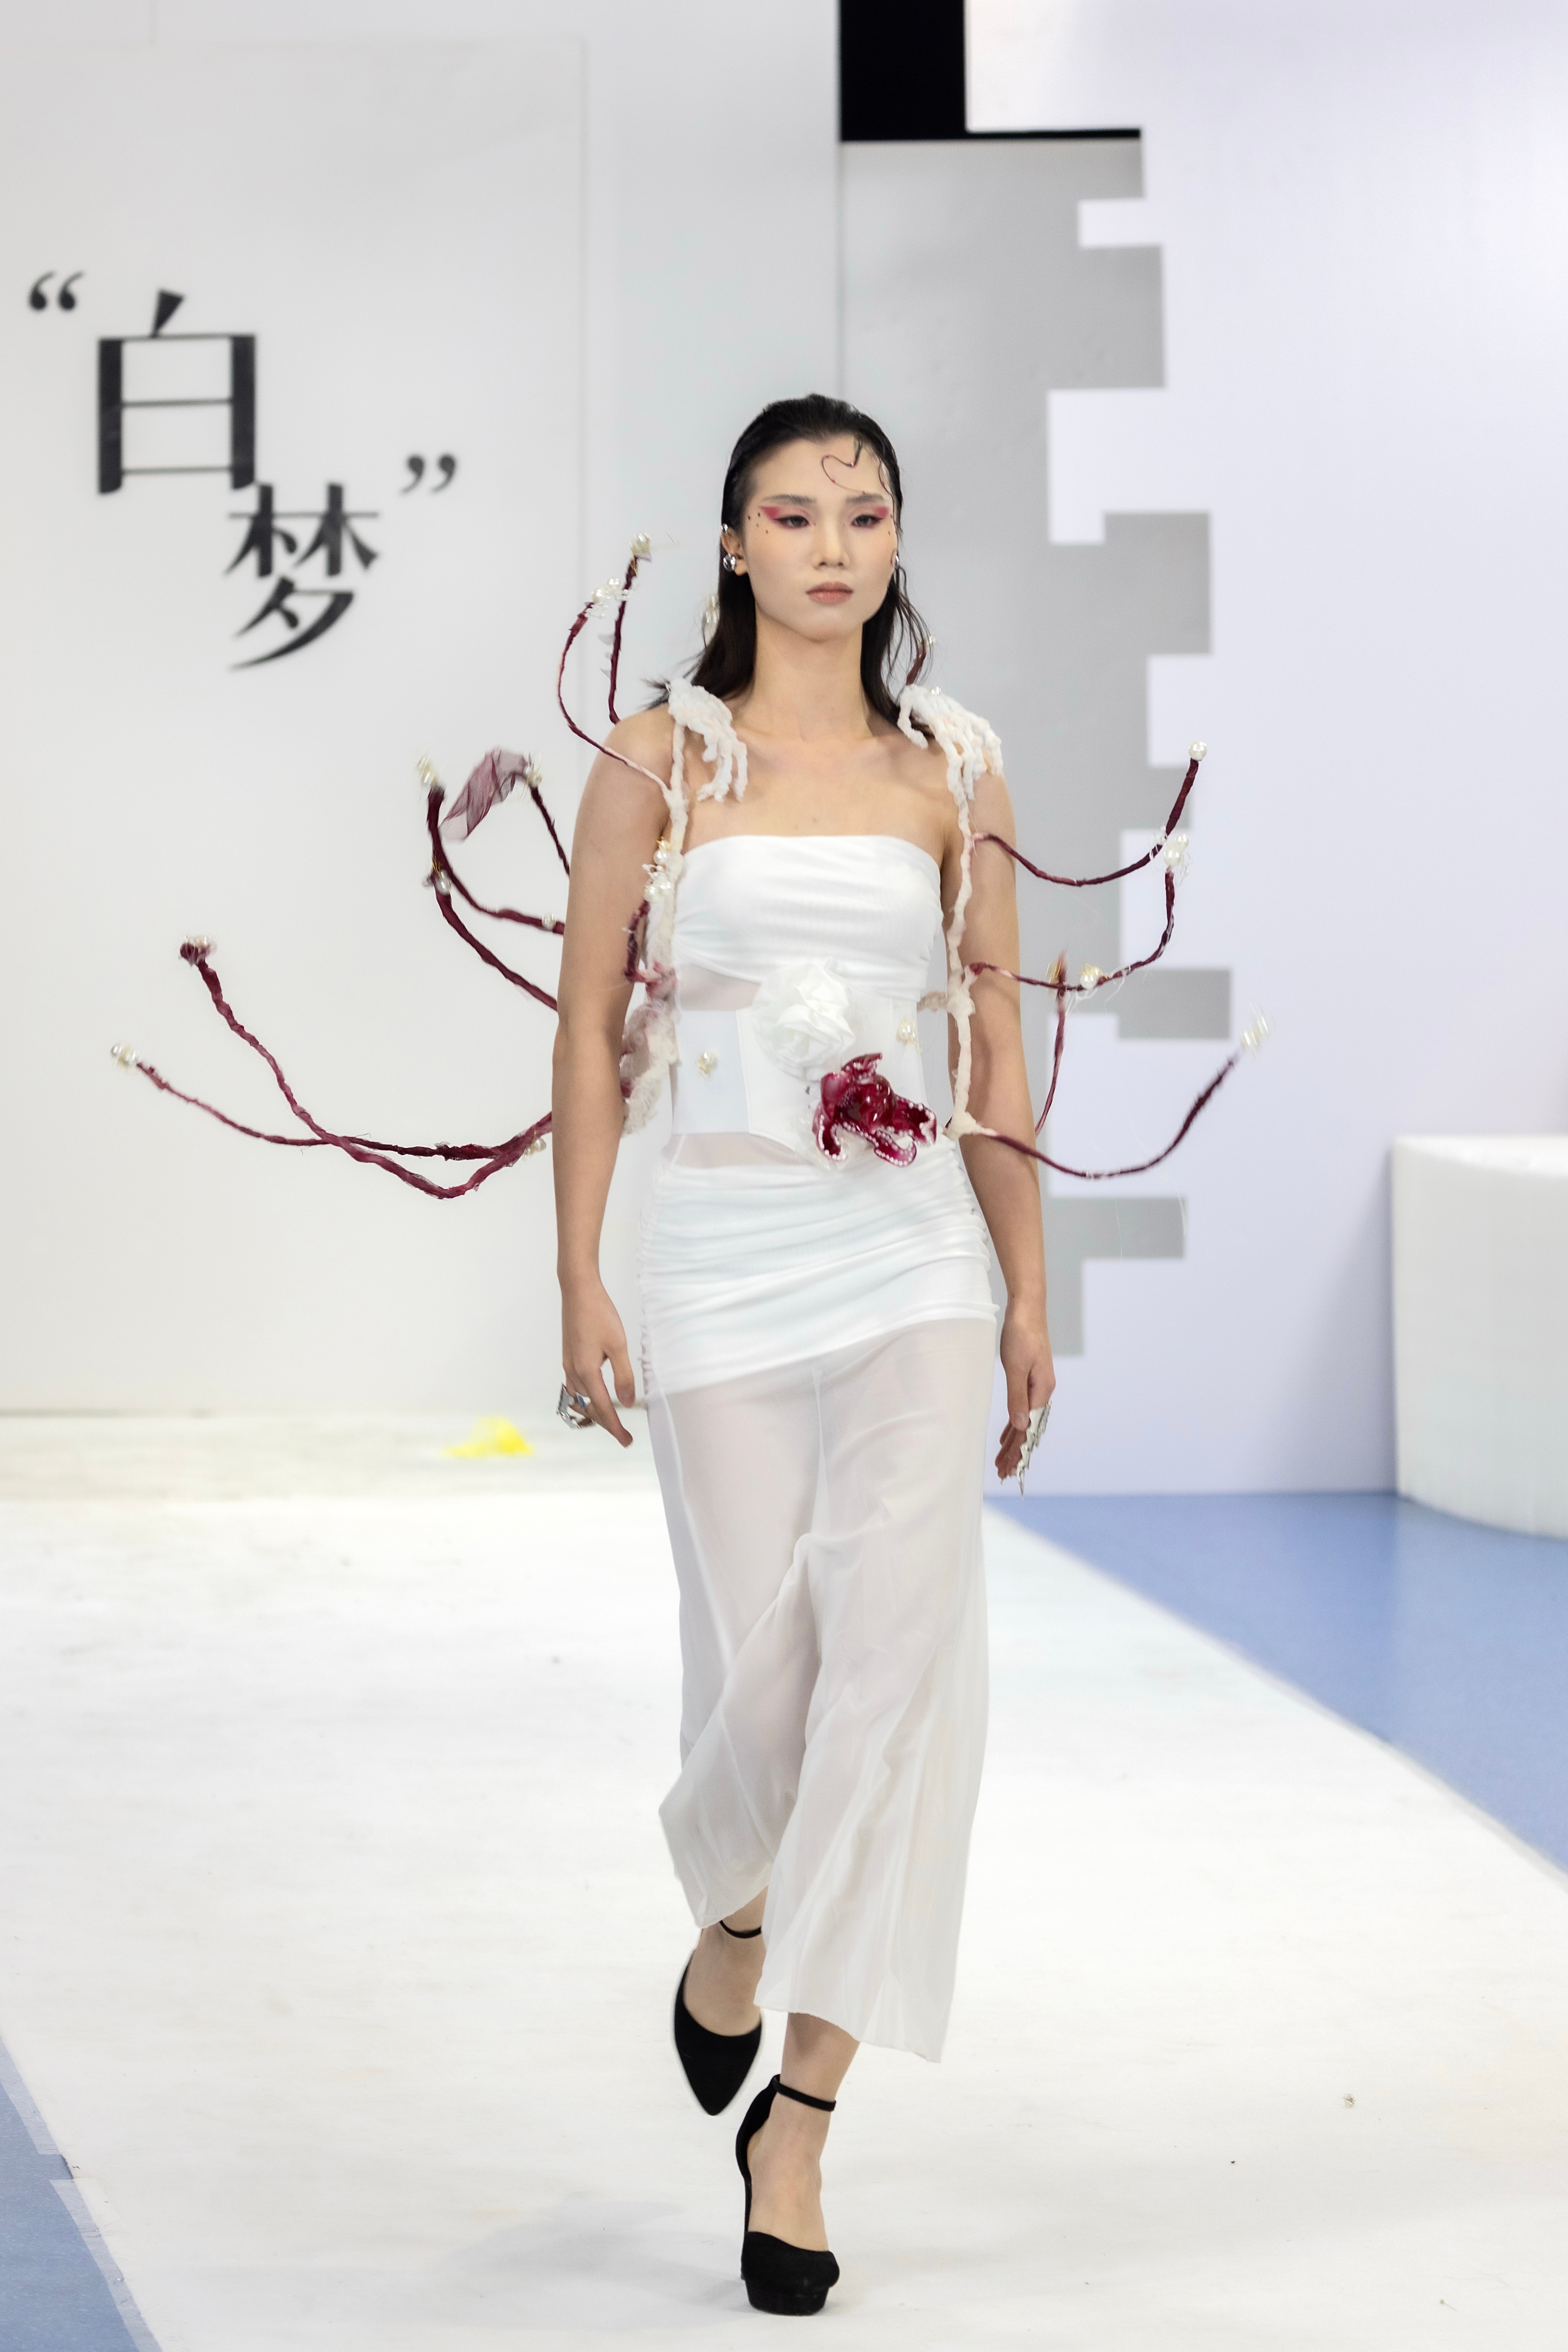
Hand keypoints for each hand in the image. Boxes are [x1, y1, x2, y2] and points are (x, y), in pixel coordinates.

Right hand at [561, 1277, 636, 1446]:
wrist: (578, 1290)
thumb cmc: (599, 1314)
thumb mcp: (618, 1345)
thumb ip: (623, 1376)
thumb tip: (626, 1403)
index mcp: (586, 1371)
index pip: (602, 1408)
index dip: (615, 1428)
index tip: (627, 1441)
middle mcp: (573, 1371)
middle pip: (589, 1407)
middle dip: (606, 1423)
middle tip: (624, 1435)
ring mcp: (568, 1364)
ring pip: (581, 1397)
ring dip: (596, 1410)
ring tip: (613, 1418)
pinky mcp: (569, 1356)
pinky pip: (576, 1385)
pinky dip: (588, 1396)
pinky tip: (597, 1393)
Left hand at [994, 1299, 1054, 1481]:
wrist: (1028, 1309)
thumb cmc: (1021, 1334)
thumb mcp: (1016, 1367)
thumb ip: (1017, 1397)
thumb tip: (1019, 1426)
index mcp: (1041, 1391)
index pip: (1028, 1430)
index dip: (1018, 1451)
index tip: (1009, 1469)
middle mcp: (1042, 1392)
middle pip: (1027, 1429)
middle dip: (1016, 1452)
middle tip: (1003, 1473)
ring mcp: (1037, 1386)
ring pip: (1024, 1421)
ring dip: (1014, 1442)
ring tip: (1003, 1461)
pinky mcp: (1030, 1379)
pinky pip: (1022, 1408)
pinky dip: (1014, 1424)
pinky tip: (1008, 1434)